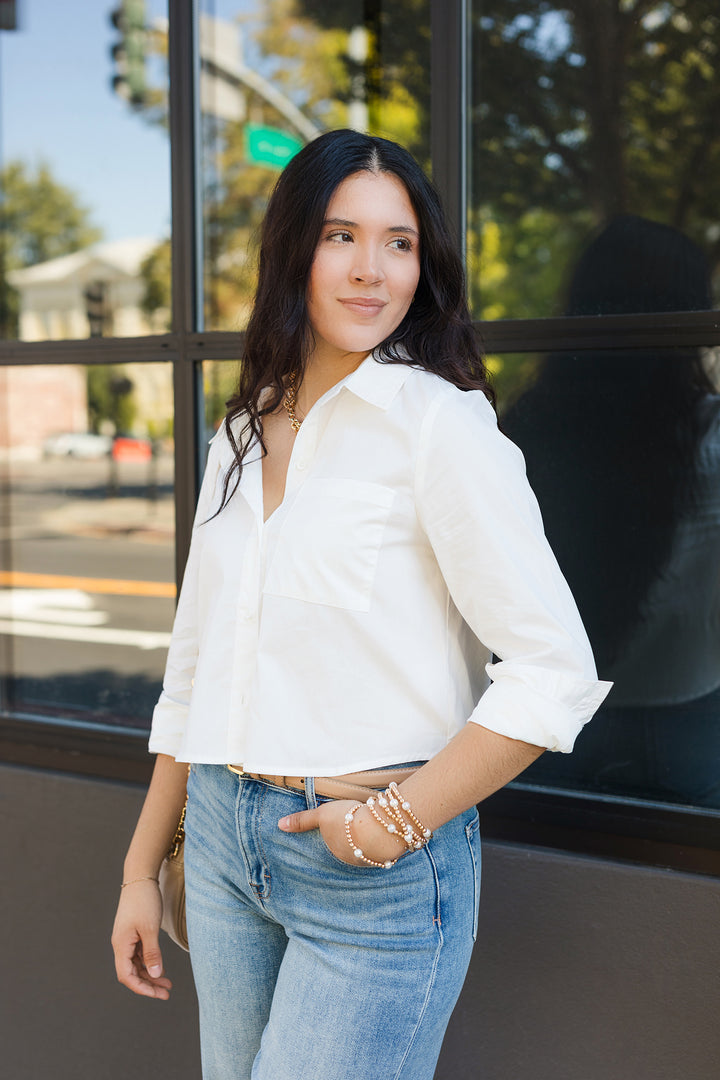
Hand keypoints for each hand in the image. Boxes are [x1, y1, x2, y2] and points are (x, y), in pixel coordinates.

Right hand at [111, 879, 172, 999]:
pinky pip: (139, 954)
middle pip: (131, 972)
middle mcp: (121, 944)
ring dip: (150, 974)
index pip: (127, 976)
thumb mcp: (150, 928)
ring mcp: (127, 938)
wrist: (140, 877)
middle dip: (148, 984)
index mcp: (121, 945)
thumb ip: (152, 952)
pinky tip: (160, 966)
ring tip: (167, 983)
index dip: (141, 988)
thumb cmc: (144, 900)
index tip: (158, 994)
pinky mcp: (133, 932)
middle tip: (167, 992)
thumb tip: (154, 974)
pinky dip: (149, 962)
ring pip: (136, 964)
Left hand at [278, 799, 405, 865]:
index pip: (333, 843)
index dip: (338, 831)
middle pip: (349, 848)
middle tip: (357, 823)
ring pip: (365, 849)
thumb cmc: (348, 820)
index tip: (344, 823)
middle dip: (352, 838)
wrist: (379, 829)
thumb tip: (280, 825)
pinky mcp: (385, 855)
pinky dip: (381, 840)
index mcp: (335, 851)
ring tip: (372, 824)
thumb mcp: (322, 815)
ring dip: (368, 840)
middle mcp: (351, 860)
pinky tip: (384, 830)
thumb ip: (302, 820)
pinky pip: (380, 848)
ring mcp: (369, 859)